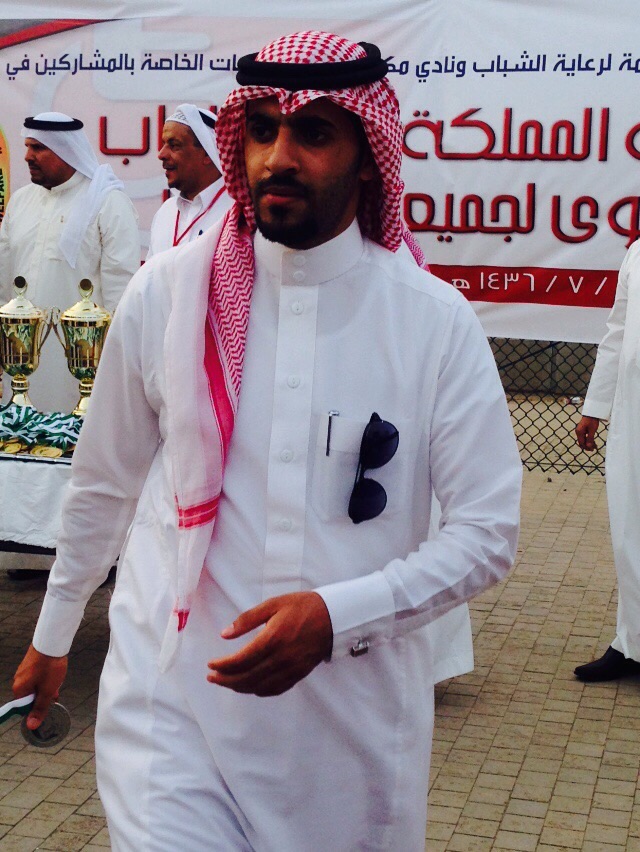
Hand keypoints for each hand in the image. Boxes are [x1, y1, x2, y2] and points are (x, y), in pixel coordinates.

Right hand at [13, 644, 67, 729]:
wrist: (52, 641)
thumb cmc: (49, 666)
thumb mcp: (47, 691)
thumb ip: (40, 708)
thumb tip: (31, 726)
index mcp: (19, 689)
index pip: (24, 708)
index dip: (36, 710)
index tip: (47, 708)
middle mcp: (18, 681)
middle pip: (30, 697)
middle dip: (43, 698)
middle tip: (55, 695)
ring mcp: (24, 672)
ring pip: (35, 687)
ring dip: (46, 689)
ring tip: (57, 685)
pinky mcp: (30, 664)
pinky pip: (36, 678)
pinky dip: (45, 680)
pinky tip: (55, 677)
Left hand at [207, 592, 332, 696]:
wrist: (333, 616)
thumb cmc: (302, 606)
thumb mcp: (273, 604)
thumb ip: (247, 619)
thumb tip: (225, 634)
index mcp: (273, 638)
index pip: (242, 660)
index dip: (223, 666)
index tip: (210, 665)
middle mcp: (282, 658)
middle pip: (247, 677)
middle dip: (226, 680)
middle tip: (212, 677)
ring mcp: (291, 669)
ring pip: (259, 687)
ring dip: (239, 687)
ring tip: (226, 682)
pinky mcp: (299, 674)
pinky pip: (275, 689)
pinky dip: (258, 691)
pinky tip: (249, 686)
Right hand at [575, 415, 600, 450]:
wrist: (592, 413)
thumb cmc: (592, 420)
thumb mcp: (592, 430)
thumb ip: (590, 439)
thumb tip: (588, 446)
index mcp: (579, 432)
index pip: (581, 443)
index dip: (586, 447)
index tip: (592, 450)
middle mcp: (578, 432)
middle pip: (582, 442)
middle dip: (587, 446)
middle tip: (594, 449)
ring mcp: (580, 431)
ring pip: (583, 440)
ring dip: (588, 443)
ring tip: (595, 446)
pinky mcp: (582, 430)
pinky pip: (584, 437)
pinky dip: (588, 440)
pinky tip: (593, 442)